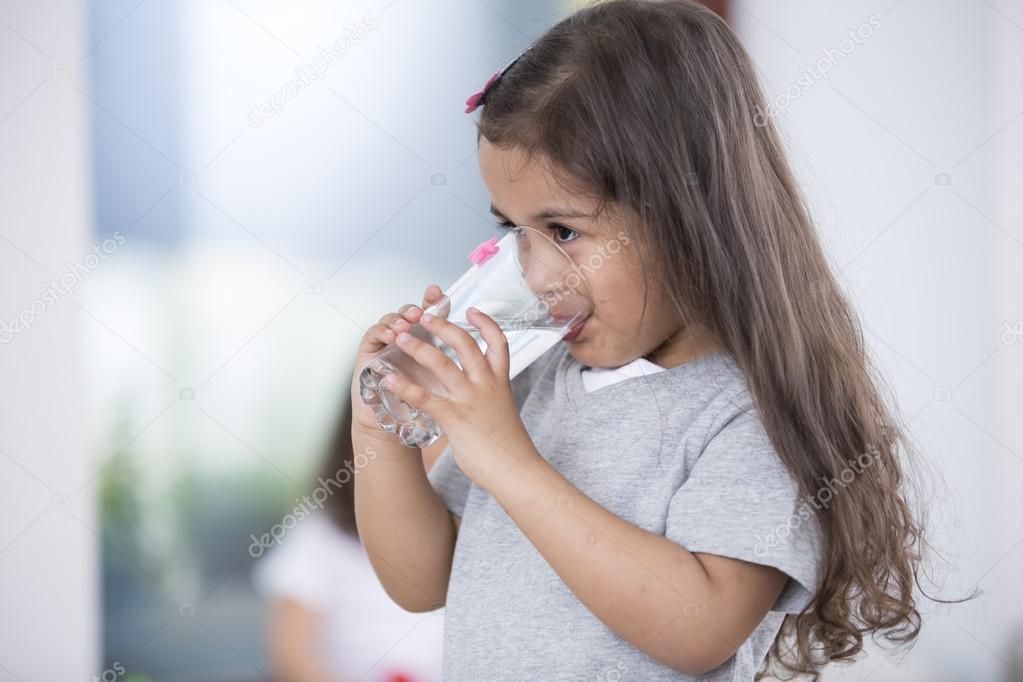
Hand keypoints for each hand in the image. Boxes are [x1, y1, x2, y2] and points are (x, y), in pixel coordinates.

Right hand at [350, 283, 446, 442]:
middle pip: (412, 313)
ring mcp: (388, 345)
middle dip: (418, 307)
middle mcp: (409, 340)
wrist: (394, 428)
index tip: (439, 292)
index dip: (434, 301)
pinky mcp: (369, 354)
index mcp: (429, 342)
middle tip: (422, 311)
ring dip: (399, 317)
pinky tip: (388, 334)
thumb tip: (485, 353)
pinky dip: (380, 331)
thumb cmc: (421, 408)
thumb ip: (459, 368)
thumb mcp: (447, 387)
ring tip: (405, 323)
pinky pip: (372, 335)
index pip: (433, 315)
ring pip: (393, 319)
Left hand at [378, 307, 537, 488]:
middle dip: (443, 325)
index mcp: (500, 381)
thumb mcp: (502, 411)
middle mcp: (486, 384)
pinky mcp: (455, 418)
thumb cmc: (509, 446)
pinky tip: (389, 379)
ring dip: (418, 347)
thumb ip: (488, 398)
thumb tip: (477, 397)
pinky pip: (425, 397)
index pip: (497, 341)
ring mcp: (470, 399)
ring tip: (400, 337)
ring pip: (442, 363)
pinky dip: (404, 386)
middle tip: (424, 316)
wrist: (516, 470)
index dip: (485, 322)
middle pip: (465, 343)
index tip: (472, 310)